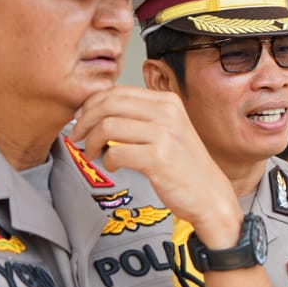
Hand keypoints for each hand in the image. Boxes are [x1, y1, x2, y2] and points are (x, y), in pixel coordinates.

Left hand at [67, 86, 240, 245]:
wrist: (209, 195)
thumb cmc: (186, 166)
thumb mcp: (168, 130)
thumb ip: (141, 117)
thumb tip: (98, 110)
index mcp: (168, 101)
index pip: (118, 91)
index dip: (92, 104)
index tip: (82, 118)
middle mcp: (167, 113)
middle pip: (108, 104)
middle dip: (85, 121)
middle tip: (77, 135)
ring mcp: (164, 135)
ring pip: (108, 126)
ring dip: (91, 142)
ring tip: (92, 153)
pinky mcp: (159, 158)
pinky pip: (116, 152)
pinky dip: (108, 161)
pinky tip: (114, 166)